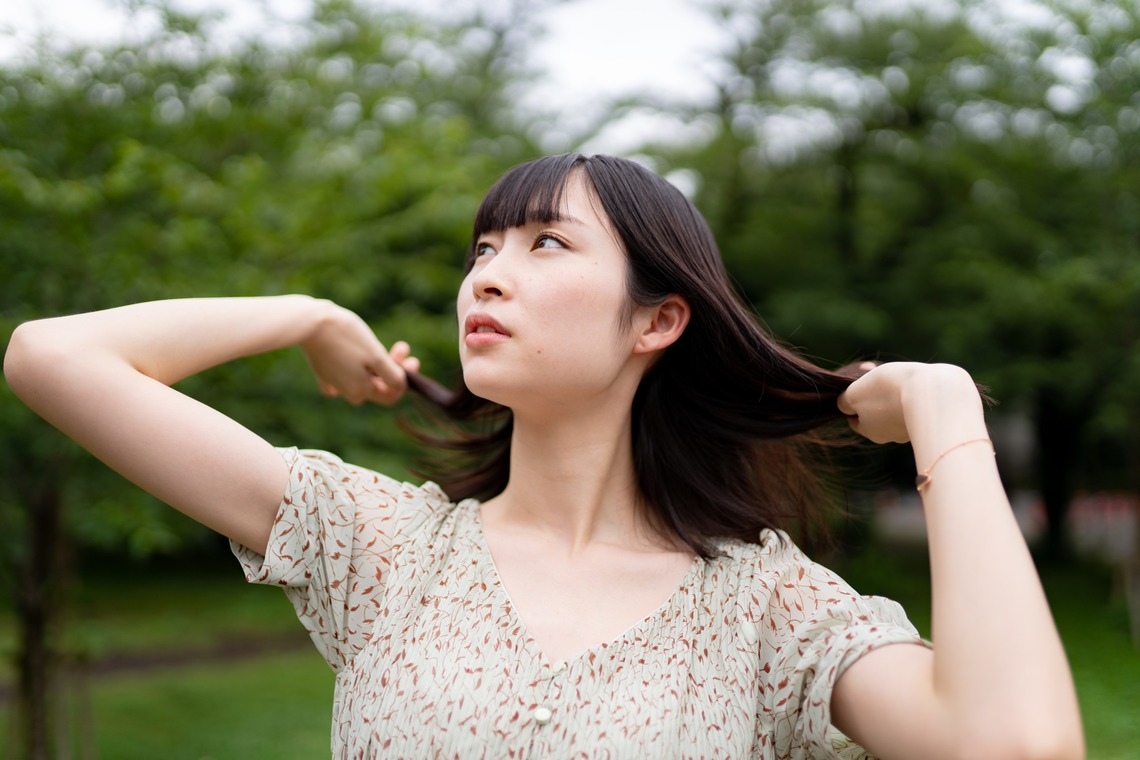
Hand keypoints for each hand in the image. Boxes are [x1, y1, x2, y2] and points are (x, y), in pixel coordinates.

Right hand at [299, 303, 419, 405]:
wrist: (308, 321)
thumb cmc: (345, 336)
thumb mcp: (376, 355)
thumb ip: (392, 375)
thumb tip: (401, 386)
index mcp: (360, 391)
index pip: (390, 395)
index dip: (405, 380)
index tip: (413, 359)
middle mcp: (345, 391)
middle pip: (378, 384)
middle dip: (393, 366)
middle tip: (402, 345)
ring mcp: (332, 380)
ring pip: (362, 377)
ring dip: (377, 362)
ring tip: (382, 343)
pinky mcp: (322, 368)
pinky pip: (343, 373)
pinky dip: (354, 366)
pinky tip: (358, 359)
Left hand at [836, 362, 979, 444]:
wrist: (934, 392)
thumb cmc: (889, 392)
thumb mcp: (855, 394)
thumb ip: (845, 401)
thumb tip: (844, 406)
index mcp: (871, 432)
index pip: (856, 420)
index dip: (854, 400)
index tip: (858, 384)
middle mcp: (892, 435)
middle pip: (876, 411)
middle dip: (873, 392)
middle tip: (875, 369)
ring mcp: (914, 427)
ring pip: (896, 405)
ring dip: (892, 388)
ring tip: (896, 372)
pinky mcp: (933, 417)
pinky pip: (916, 403)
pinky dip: (912, 391)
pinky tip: (915, 379)